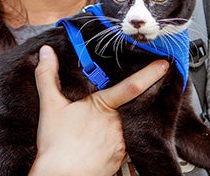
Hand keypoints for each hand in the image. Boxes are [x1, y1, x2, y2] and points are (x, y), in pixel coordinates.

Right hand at [29, 45, 168, 175]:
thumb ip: (47, 75)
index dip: (151, 73)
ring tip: (100, 126)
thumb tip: (45, 52)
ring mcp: (121, 142)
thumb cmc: (56, 145)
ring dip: (120, 121)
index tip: (165, 64)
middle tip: (120, 100)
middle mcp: (117, 123)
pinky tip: (101, 140)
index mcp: (103, 106)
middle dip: (129, 102)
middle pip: (131, 106)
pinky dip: (116, 138)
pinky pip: (124, 142)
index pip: (133, 85)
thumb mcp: (49, 106)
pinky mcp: (121, 157)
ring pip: (127, 125)